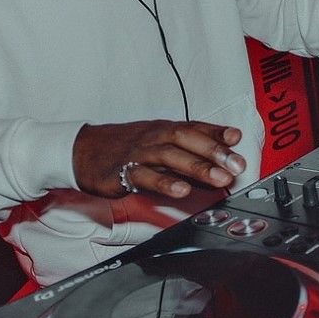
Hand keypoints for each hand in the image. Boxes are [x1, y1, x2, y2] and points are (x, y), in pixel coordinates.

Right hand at [73, 121, 245, 199]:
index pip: (194, 127)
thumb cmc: (124, 148)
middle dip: (215, 151)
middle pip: (187, 138)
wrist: (80, 151)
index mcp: (163, 129)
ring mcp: (139, 153)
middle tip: (237, 164)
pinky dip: (165, 182)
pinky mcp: (124, 172)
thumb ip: (188, 156)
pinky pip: (146, 177)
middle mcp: (154, 137)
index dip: (216, 132)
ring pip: (170, 156)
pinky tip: (182, 190)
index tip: (237, 138)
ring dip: (198, 167)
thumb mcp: (157, 146)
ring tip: (220, 178)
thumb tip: (219, 167)